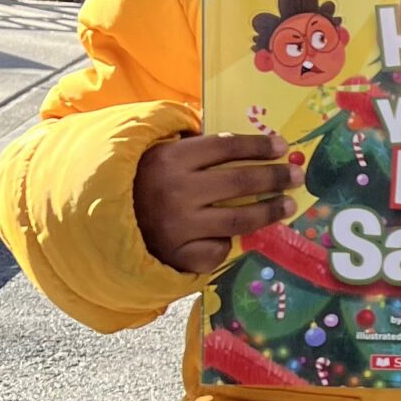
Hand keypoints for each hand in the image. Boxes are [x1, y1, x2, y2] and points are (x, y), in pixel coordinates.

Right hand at [133, 133, 301, 276]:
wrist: (103, 224)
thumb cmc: (144, 183)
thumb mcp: (162, 155)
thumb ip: (199, 149)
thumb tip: (249, 144)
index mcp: (171, 158)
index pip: (226, 147)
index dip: (258, 146)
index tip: (282, 146)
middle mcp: (175, 191)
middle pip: (239, 182)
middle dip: (274, 177)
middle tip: (296, 176)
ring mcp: (177, 226)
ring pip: (238, 219)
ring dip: (269, 211)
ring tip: (288, 205)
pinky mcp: (178, 255)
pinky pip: (217, 249)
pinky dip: (226, 243)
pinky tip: (232, 237)